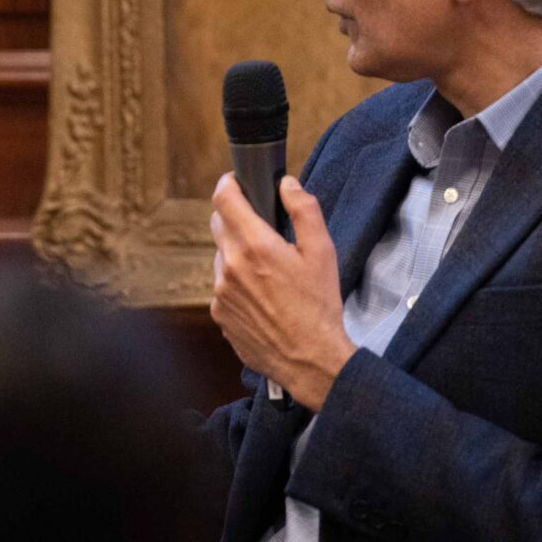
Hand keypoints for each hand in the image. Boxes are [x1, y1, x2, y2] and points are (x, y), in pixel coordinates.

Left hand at [209, 174, 354, 410]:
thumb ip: (304, 210)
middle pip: (219, 225)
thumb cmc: (319, 306)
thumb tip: (287, 184)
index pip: (223, 199)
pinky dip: (237, 283)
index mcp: (255, 246)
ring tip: (268, 272)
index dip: (228, 184)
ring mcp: (220, 292)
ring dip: (238, 254)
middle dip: (237, 218)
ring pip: (221, 257)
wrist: (309, 359)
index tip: (236, 182)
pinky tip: (262, 297)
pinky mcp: (219, 314)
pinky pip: (222, 286)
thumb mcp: (322, 252)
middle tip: (262, 228)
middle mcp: (230, 266)